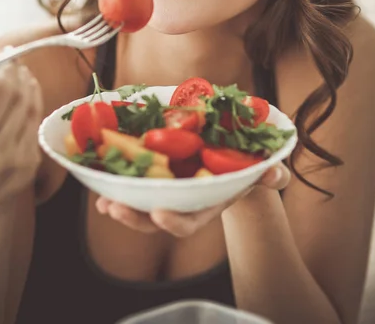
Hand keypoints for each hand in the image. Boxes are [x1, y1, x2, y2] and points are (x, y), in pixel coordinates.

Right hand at [0, 59, 42, 205]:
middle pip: (14, 95)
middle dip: (14, 73)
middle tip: (11, 61)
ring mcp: (14, 160)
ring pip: (29, 107)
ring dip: (27, 84)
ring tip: (20, 73)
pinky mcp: (29, 165)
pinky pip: (34, 124)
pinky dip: (33, 104)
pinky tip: (26, 94)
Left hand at [95, 162, 290, 236]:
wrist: (230, 153)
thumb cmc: (246, 162)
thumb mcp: (260, 166)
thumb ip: (270, 173)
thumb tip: (276, 174)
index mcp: (207, 201)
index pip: (190, 221)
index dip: (175, 221)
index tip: (160, 214)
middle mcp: (184, 200)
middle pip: (157, 219)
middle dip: (136, 218)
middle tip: (115, 208)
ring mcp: (168, 190)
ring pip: (140, 206)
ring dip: (119, 205)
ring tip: (102, 201)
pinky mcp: (155, 174)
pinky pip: (133, 184)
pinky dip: (116, 185)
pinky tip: (98, 182)